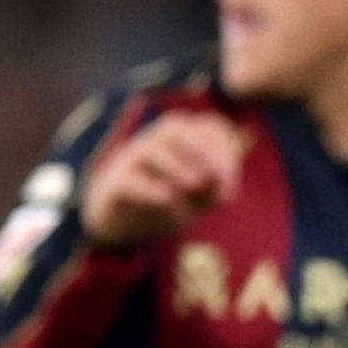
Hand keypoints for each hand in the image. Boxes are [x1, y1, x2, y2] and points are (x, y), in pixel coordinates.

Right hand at [82, 109, 246, 248]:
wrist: (121, 220)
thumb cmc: (168, 200)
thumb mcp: (199, 199)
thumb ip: (213, 191)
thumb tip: (221, 186)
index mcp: (183, 139)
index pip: (208, 127)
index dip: (224, 150)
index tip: (231, 185)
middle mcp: (155, 141)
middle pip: (175, 127)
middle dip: (200, 150)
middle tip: (213, 178)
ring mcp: (132, 159)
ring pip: (151, 150)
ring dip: (176, 166)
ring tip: (195, 185)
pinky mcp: (115, 183)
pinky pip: (129, 179)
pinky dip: (148, 188)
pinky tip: (166, 198)